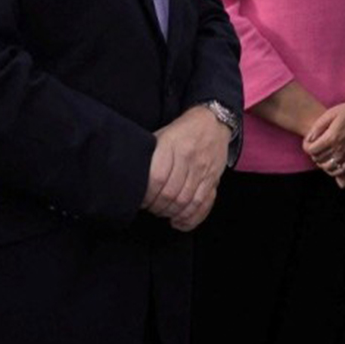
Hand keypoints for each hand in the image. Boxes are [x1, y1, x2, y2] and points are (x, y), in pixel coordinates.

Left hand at [143, 106, 229, 224]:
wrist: (213, 121)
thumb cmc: (181, 131)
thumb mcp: (161, 136)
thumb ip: (149, 156)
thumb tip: (130, 178)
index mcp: (172, 145)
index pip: (157, 178)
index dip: (146, 195)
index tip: (140, 200)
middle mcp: (189, 158)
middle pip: (171, 193)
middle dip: (157, 207)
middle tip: (151, 208)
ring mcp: (203, 169)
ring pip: (187, 201)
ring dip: (172, 213)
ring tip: (163, 213)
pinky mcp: (214, 178)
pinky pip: (204, 203)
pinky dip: (191, 217)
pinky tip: (179, 221)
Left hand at [303, 96, 344, 175]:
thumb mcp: (329, 114)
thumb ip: (317, 127)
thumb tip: (308, 139)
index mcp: (331, 137)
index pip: (311, 150)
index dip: (307, 146)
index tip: (309, 142)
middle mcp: (338, 148)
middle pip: (318, 158)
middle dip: (314, 153)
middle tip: (316, 147)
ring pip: (327, 166)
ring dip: (322, 162)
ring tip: (323, 154)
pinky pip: (341, 170)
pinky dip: (334, 169)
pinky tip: (332, 163)